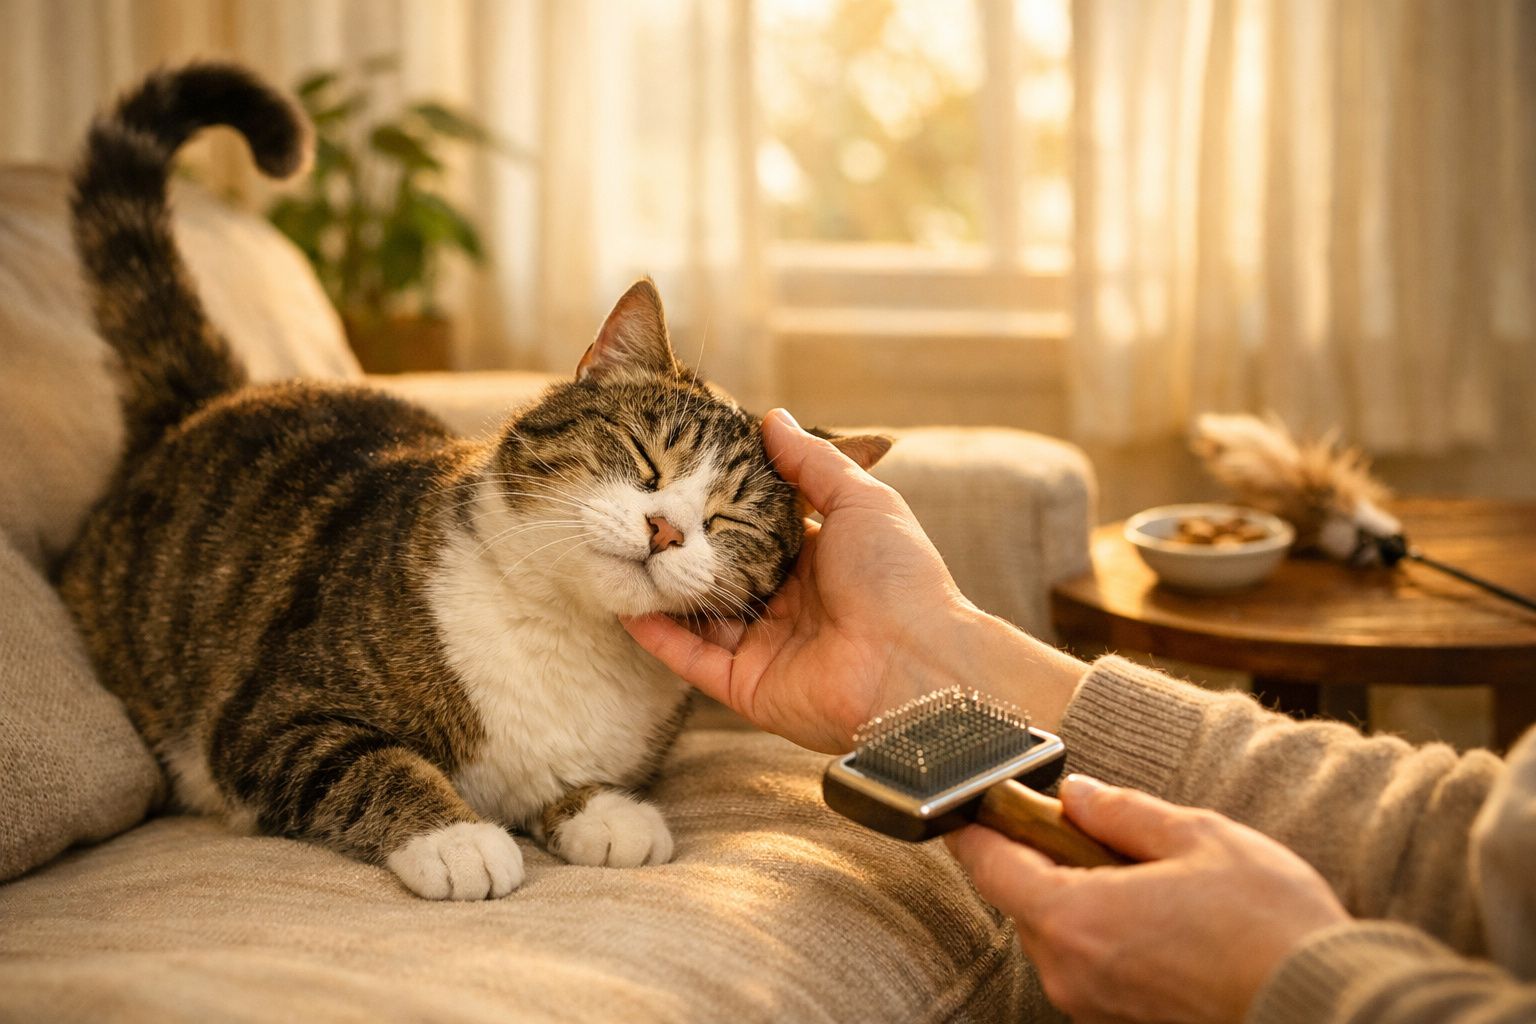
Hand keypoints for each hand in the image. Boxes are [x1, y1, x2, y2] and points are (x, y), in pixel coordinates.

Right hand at [623, 409, 980, 751]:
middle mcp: (792, 605)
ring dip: (664, 585)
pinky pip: (692, 659)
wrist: (913, 667)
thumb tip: (772, 418)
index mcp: (822, 561)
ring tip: (621, 550)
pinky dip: (659, 634)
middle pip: (725, 570)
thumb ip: (814, 463)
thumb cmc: (898, 577)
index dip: (724, 503)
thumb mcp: (863, 501)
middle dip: (686, 544)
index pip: (759, 528)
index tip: (682, 472)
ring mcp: (767, 648)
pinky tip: (627, 601)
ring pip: (701, 613)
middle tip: (640, 509)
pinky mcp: (746, 687)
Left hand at [946, 776, 1349, 1023]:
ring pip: (1059, 934)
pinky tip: (1163, 919)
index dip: (976, 829)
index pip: (990, 866)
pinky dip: (1108, 934)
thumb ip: (1123, 813)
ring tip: (1150, 877)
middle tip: (1095, 827)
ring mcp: (1093, 1006)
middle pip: (1024, 900)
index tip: (972, 803)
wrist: (1326, 1010)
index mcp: (1074, 918)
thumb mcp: (1198, 837)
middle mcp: (1069, 971)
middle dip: (1046, 859)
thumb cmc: (1270, 926)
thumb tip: (1076, 795)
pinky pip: (1091, 966)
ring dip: (1083, 899)